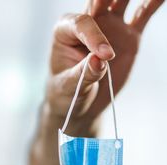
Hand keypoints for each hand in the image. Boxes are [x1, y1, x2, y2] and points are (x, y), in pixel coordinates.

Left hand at [46, 0, 163, 123]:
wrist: (80, 102)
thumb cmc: (66, 91)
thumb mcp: (70, 86)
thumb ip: (84, 73)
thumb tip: (99, 60)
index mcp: (65, 31)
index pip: (82, 24)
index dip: (95, 36)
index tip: (105, 56)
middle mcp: (87, 24)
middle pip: (99, 2)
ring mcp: (109, 26)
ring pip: (120, 1)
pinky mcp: (128, 35)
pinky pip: (142, 15)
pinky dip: (152, 4)